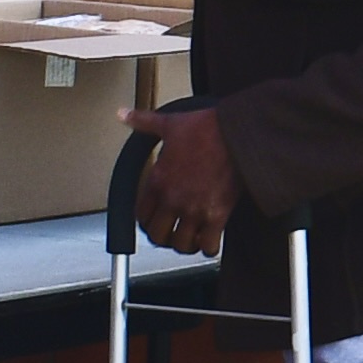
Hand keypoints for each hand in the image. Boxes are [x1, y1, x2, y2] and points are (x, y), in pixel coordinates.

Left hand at [129, 104, 240, 253]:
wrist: (238, 133)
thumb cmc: (207, 128)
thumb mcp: (169, 123)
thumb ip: (143, 122)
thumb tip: (124, 115)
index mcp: (158, 180)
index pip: (141, 216)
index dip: (147, 223)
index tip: (155, 221)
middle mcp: (172, 199)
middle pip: (158, 236)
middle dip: (164, 238)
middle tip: (172, 235)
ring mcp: (194, 210)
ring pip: (181, 245)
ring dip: (185, 245)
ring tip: (190, 240)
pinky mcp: (217, 215)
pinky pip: (209, 245)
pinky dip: (209, 248)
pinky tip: (211, 241)